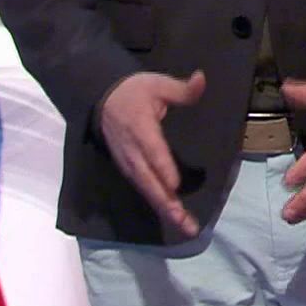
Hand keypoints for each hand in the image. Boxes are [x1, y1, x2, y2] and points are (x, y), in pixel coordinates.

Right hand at [97, 69, 205, 236]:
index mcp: (140, 128)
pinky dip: (158, 204)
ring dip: (164, 208)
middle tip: (184, 220)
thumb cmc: (135, 91)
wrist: (103, 98)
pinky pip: (144, 189)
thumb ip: (182, 89)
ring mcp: (128, 163)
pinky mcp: (129, 169)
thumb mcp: (158, 84)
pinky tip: (173, 216)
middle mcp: (132, 151)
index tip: (175, 184)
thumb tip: (202, 80)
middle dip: (166, 202)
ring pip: (146, 189)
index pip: (152, 151)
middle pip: (148, 180)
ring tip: (184, 225)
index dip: (163, 168)